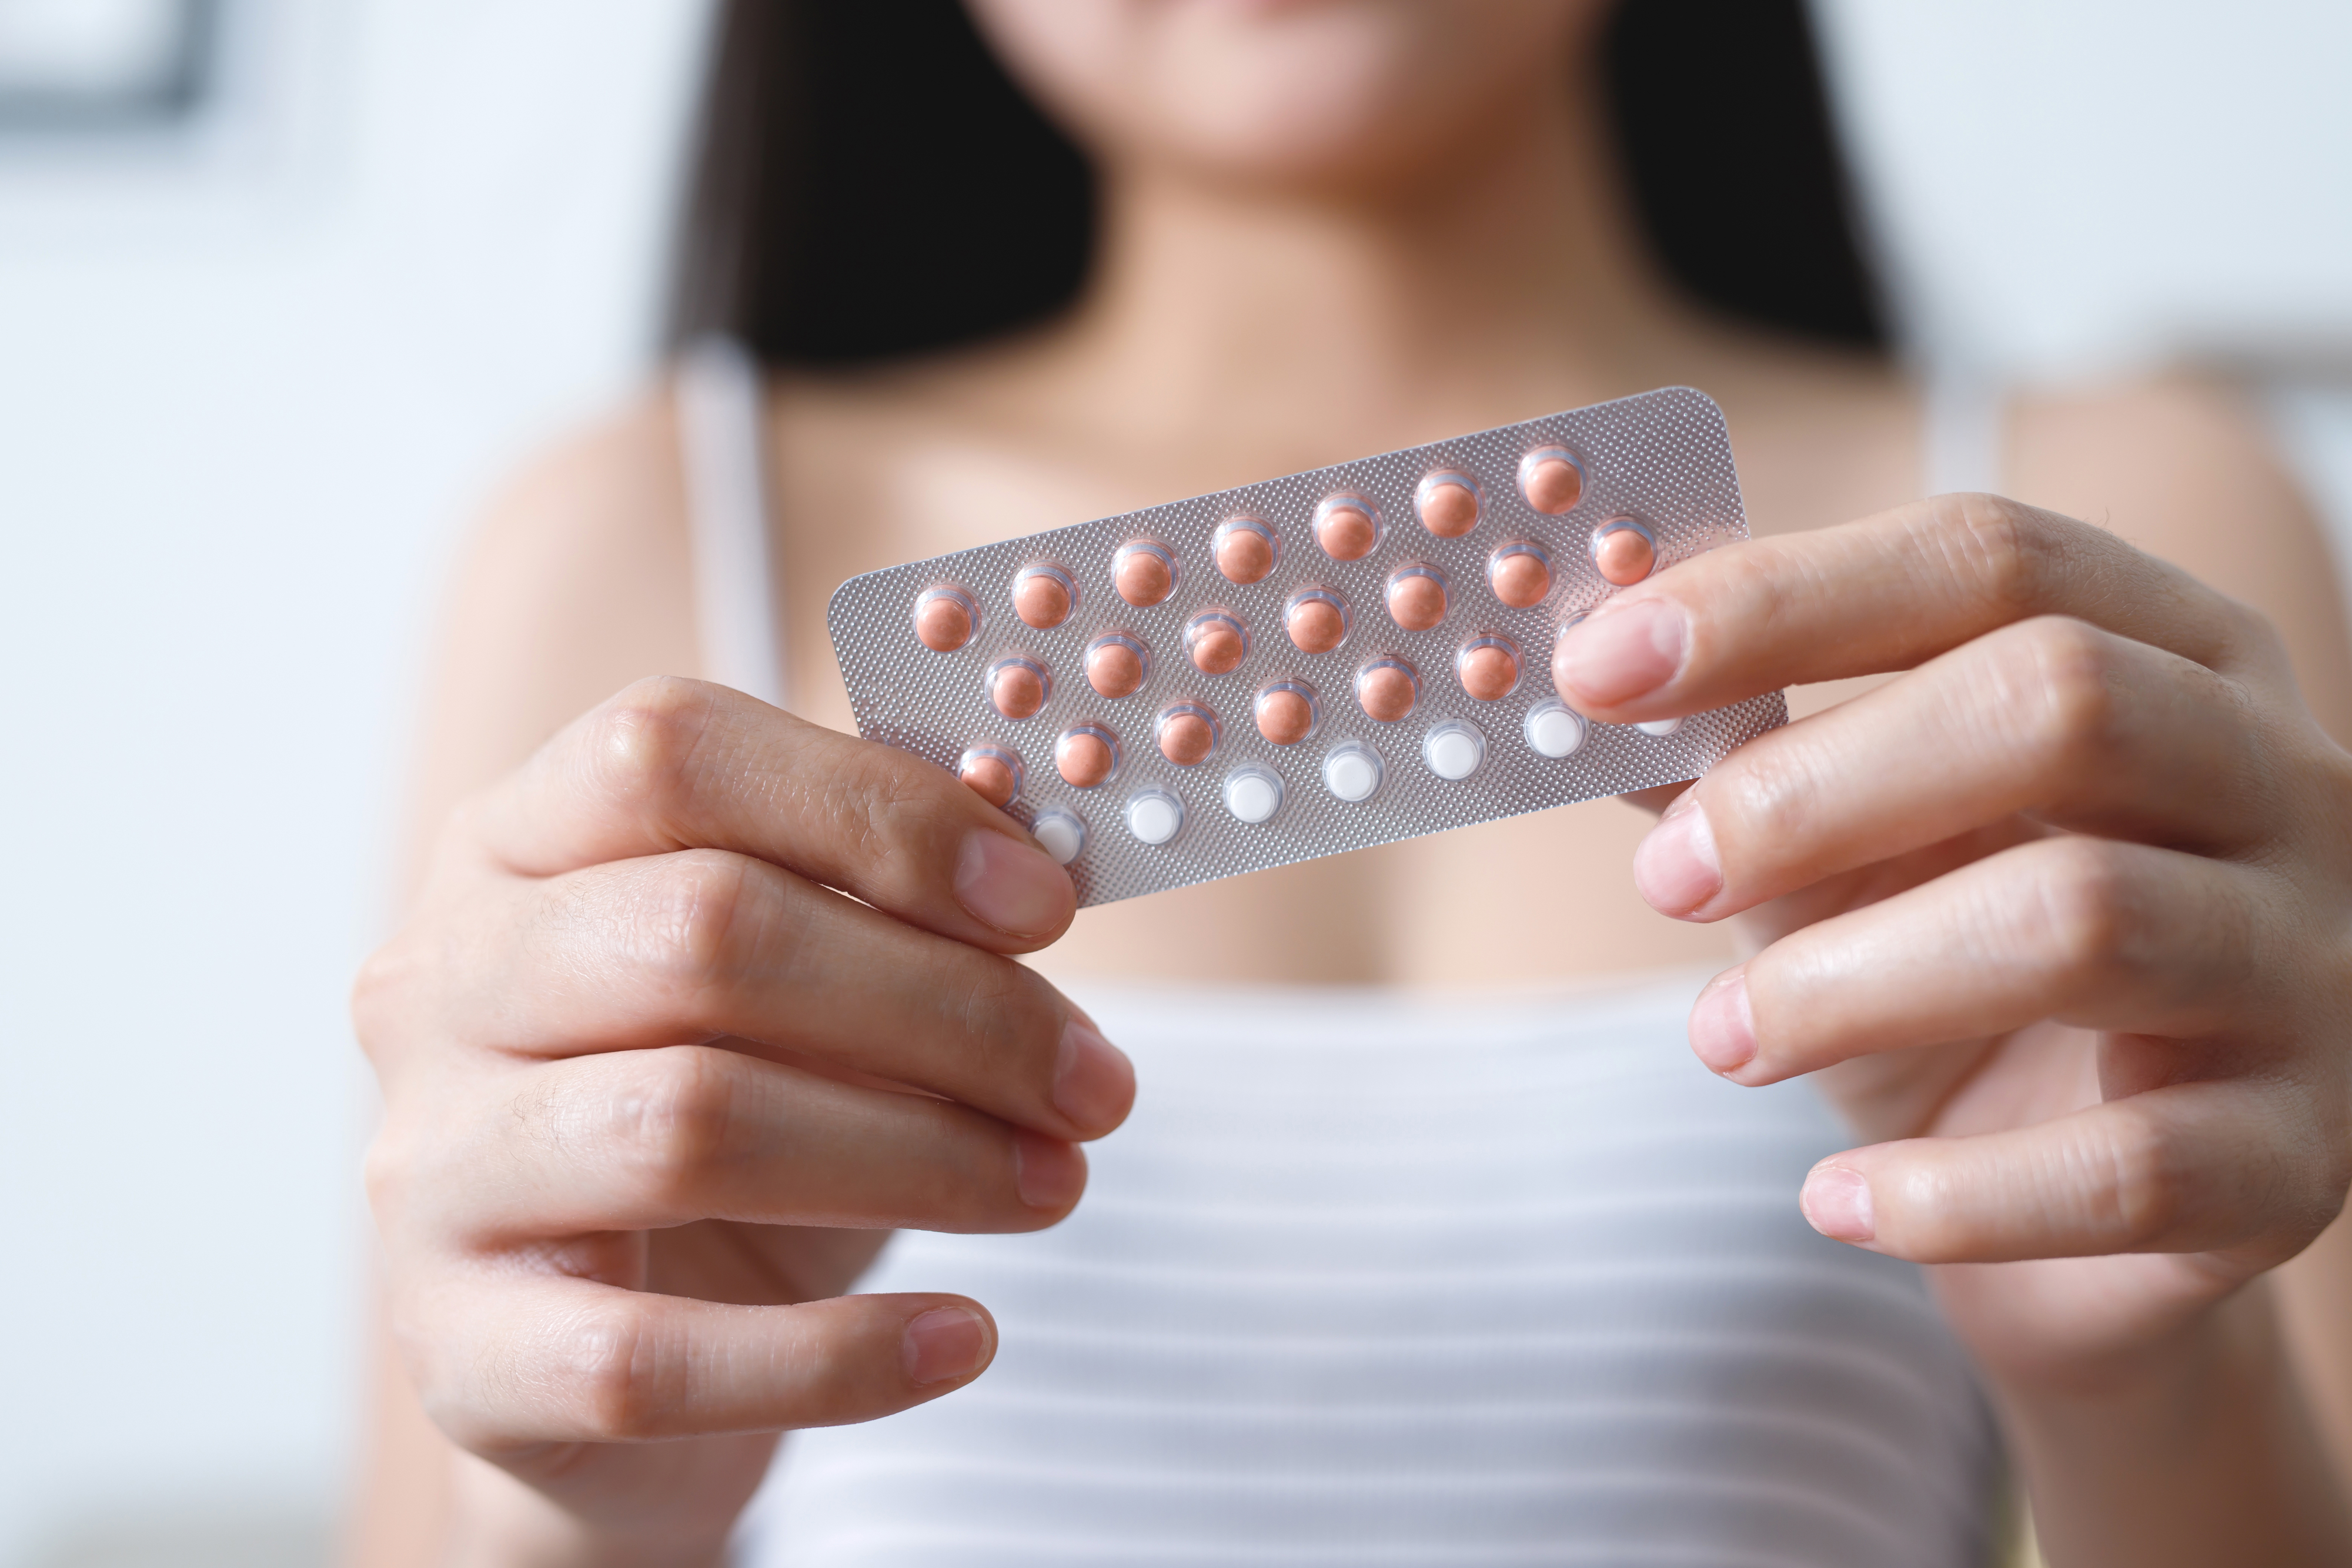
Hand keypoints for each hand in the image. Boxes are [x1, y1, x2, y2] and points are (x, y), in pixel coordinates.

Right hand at [353, 677, 1132, 1563]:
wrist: (597, 1379)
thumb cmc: (734, 1132)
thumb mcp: (808, 993)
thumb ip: (888, 910)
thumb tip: (1038, 878)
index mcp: (515, 844)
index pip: (669, 751)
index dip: (878, 812)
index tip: (1046, 906)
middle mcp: (438, 986)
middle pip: (704, 932)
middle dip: (948, 1006)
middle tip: (1097, 1084)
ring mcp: (429, 1172)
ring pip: (687, 1127)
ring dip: (922, 1159)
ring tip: (1057, 1186)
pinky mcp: (459, 1357)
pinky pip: (656, 1357)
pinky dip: (841, 1356)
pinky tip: (965, 1340)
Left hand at [1552, 495, 2351, 1385]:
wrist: (2085, 1224)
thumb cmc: (1948, 980)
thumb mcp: (1840, 848)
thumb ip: (1733, 758)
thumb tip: (1578, 686)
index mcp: (2169, 654)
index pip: (1989, 559)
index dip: (1781, 599)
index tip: (1596, 670)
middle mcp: (2278, 780)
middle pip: (2059, 702)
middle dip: (1817, 788)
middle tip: (1667, 877)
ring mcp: (2312, 964)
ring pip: (2085, 920)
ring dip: (1852, 984)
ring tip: (1722, 1039)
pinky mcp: (2303, 1156)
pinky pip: (2133, 1167)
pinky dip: (1953, 1192)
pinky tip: (1836, 1198)